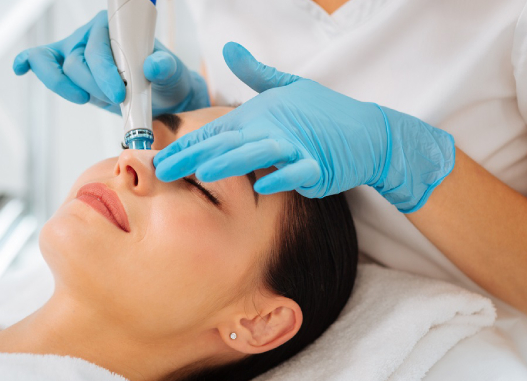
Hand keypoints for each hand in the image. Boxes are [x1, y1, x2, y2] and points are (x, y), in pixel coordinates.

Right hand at [12, 11, 208, 115]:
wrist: (161, 94)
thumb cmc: (164, 79)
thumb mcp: (172, 74)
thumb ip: (166, 68)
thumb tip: (153, 65)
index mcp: (115, 27)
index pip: (99, 47)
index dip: (104, 72)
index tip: (119, 93)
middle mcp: (91, 35)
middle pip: (78, 62)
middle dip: (95, 86)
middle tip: (117, 100)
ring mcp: (76, 50)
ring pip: (62, 69)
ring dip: (74, 89)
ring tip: (92, 100)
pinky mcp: (67, 68)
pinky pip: (41, 60)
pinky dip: (30, 64)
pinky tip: (21, 69)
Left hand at [153, 43, 454, 212]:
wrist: (369, 132)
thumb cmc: (325, 114)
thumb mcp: (287, 87)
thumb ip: (255, 71)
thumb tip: (230, 47)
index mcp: (259, 116)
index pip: (215, 131)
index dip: (185, 145)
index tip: (157, 159)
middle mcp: (273, 130)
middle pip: (227, 144)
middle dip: (192, 158)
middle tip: (162, 171)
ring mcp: (296, 147)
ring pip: (258, 154)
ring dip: (231, 163)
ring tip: (203, 173)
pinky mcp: (319, 165)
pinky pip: (299, 172)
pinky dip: (283, 178)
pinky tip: (263, 187)